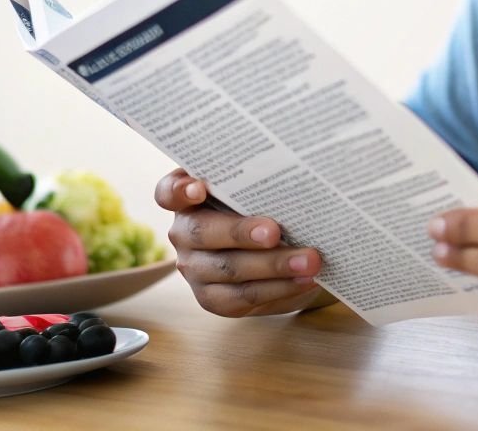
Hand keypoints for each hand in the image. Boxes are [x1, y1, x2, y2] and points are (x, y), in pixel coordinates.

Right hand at [153, 166, 336, 316]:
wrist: (274, 253)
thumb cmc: (262, 210)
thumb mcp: (255, 193)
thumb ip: (257, 185)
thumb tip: (290, 178)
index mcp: (187, 200)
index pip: (168, 192)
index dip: (180, 191)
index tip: (198, 188)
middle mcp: (184, 234)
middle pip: (203, 232)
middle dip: (240, 232)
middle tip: (275, 231)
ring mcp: (195, 269)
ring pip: (229, 269)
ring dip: (273, 265)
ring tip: (309, 260)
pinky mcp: (213, 299)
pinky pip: (244, 296)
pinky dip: (279, 288)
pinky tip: (304, 280)